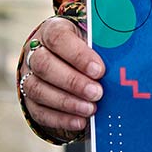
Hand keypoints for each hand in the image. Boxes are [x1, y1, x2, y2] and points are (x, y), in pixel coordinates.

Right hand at [19, 16, 105, 134]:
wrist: (66, 59)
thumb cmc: (86, 48)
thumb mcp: (94, 38)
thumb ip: (104, 44)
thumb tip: (123, 57)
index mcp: (52, 30)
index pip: (58, 38)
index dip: (78, 55)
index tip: (99, 70)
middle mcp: (35, 52)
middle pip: (44, 65)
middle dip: (72, 82)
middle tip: (97, 93)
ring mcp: (28, 76)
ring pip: (37, 89)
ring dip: (66, 102)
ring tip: (90, 109)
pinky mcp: (28, 99)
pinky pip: (38, 111)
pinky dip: (60, 119)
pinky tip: (79, 122)